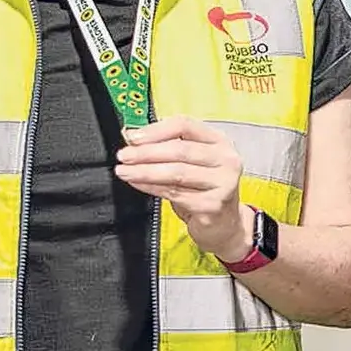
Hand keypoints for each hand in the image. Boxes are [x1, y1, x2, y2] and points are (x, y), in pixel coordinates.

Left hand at [114, 119, 250, 257]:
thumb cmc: (204, 190)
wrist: (225, 224)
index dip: (156, 130)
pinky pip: (174, 193)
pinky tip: (138, 184)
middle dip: (146, 152)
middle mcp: (226, 160)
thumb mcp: (193, 164)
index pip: (185, 126)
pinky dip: (152, 188)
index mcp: (219, 141)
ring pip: (176, 172)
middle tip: (124, 155)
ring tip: (124, 171)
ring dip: (145, 171)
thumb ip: (170, 148)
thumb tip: (134, 139)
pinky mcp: (212, 205)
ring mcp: (222, 183)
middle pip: (180, 150)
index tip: (133, 137)